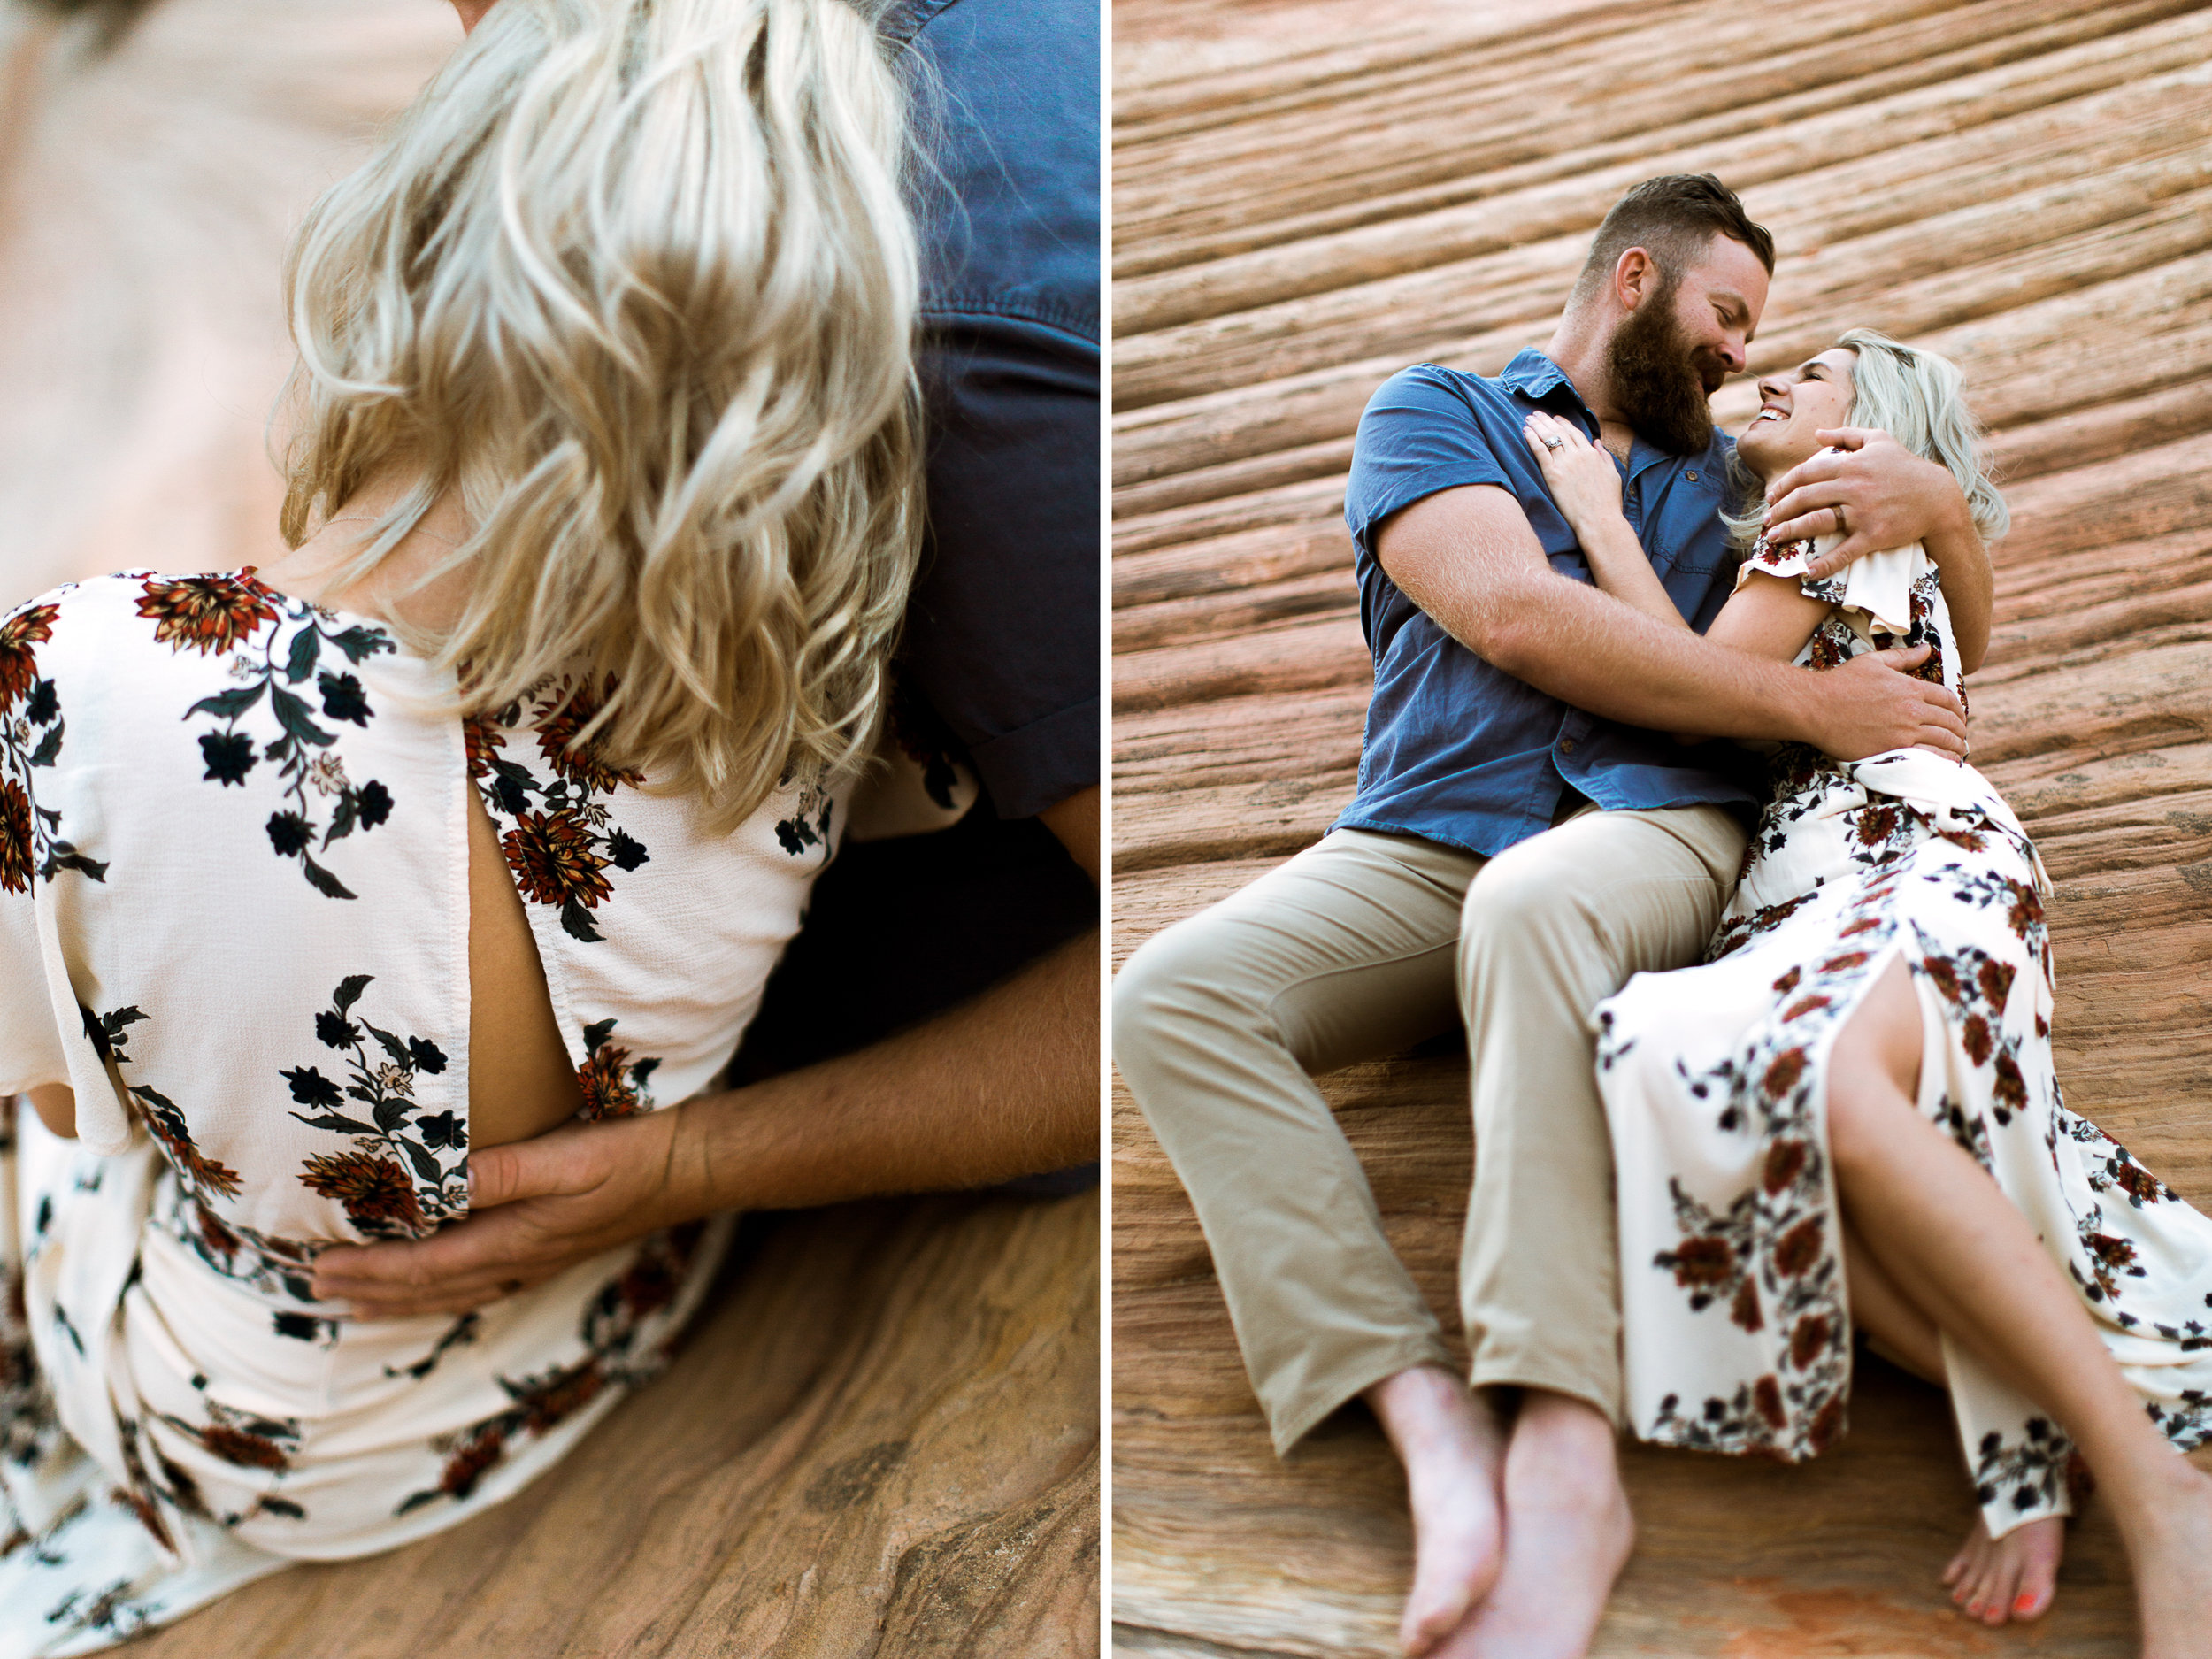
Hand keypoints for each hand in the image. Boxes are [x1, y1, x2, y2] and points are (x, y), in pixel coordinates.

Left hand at [310, 1107, 693, 1318]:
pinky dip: (440, 1293)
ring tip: (357, 1305)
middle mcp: (519, 1263)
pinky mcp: (550, 1254)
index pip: (424, 1268)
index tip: (319, 1271)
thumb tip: (435, 1180)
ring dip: (399, 1301)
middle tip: (316, 1293)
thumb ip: (500, 1171)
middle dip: (370, 1293)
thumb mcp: (565, 1156)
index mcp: (514, 1241)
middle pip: (429, 1290)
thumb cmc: (629, 1157)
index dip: (368, 1273)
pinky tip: (435, 1288)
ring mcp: (536, 1264)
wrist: (687, 1169)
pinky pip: (477, 1286)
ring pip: (452, 1295)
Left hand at [1521, 411, 1623, 540]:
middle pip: (1559, 432)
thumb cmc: (1608, 502)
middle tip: (1536, 414)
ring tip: (1529, 419)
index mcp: (1592, 454)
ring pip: (1549, 438)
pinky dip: (1532, 439)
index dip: (1563, 423)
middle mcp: (1578, 455)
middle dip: (1546, 421)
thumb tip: (1597, 442)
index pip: (1575, 433)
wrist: (1600, 519)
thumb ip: (1605, 456)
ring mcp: (1565, 464)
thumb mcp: (1613, 474)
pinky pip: (1540, 451)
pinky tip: (1525, 431)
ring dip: (1537, 426)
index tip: (1555, 418)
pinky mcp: (1553, 475)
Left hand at [1765, 429, 1967, 578]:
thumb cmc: (1906, 467)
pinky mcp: (1874, 535)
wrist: (1937, 497)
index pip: (1806, 473)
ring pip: (1817, 522)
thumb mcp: (1879, 440)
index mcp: (1851, 465)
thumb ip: (1846, 435)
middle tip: (1766, 520)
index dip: (1783, 485)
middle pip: (1805, 498)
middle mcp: (1853, 487)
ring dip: (1790, 531)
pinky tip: (1808, 572)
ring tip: (1774, 538)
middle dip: (1780, 510)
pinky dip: (1825, 564)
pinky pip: (1844, 552)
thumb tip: (1817, 432)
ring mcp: (1863, 512)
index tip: (1770, 497)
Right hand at [1807, 644, 1967, 761]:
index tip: (1958, 716)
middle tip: (1960, 736)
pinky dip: (1943, 760)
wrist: (1815, 707)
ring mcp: (1904, 732)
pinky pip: (1929, 757)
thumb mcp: (1873, 662)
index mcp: (1911, 688)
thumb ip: (1903, 657)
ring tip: (1957, 751)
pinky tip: (1945, 762)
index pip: (1948, 699)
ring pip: (1944, 740)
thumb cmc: (1840, 683)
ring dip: (1955, 746)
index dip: (1958, 709)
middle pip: (1950, 721)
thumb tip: (1927, 649)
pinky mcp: (1893, 751)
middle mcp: (1912, 710)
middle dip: (1959, 729)